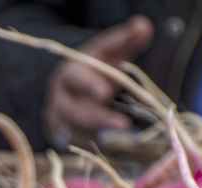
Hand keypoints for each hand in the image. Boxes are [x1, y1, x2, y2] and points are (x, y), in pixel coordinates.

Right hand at [43, 15, 153, 148]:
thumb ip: (125, 39)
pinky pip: (77, 147)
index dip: (87, 85)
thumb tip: (142, 25)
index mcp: (69, 74)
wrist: (72, 90)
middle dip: (98, 119)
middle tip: (125, 125)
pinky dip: (95, 147)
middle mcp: (59, 100)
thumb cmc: (96, 68)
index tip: (104, 93)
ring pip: (73, 133)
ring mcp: (58, 122)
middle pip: (73, 112)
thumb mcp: (109, 51)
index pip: (74, 79)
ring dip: (98, 137)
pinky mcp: (64, 139)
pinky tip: (115, 148)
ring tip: (124, 140)